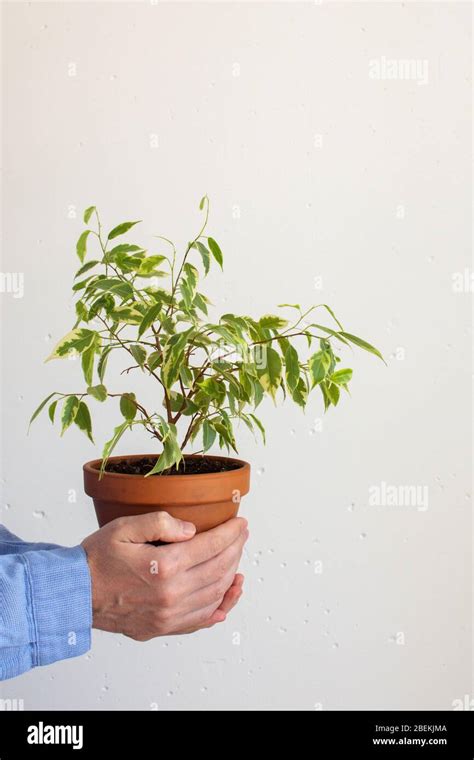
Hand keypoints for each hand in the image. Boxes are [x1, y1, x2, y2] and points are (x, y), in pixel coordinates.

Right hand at [81, 512, 247, 639]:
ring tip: (238, 559)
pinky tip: (227, 594)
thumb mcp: (125, 527)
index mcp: (164, 567)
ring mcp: (168, 615)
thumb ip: (161, 523)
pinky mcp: (163, 628)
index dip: (231, 533)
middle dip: (235, 550)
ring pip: (215, 595)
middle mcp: (171, 595)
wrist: (75, 594)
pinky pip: (201, 619)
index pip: (212, 547)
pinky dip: (220, 606)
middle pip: (219, 570)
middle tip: (242, 536)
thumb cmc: (97, 559)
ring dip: (232, 575)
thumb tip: (192, 529)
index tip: (241, 523)